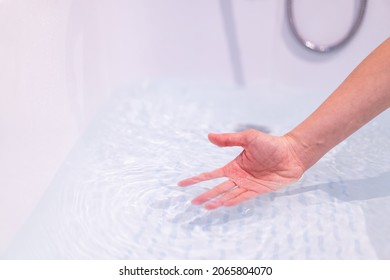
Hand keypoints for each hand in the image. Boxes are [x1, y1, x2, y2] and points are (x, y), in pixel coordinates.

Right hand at [178, 129, 304, 209]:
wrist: (291, 153)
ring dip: (217, 201)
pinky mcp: (258, 190)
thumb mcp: (248, 138)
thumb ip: (229, 139)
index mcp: (233, 166)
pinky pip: (243, 197)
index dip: (197, 179)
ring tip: (205, 207)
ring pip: (228, 195)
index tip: (183, 184)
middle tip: (192, 202)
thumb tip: (209, 137)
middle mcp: (238, 177)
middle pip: (217, 188)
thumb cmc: (270, 144)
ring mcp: (247, 184)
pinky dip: (232, 201)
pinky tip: (223, 205)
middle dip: (204, 195)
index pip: (211, 175)